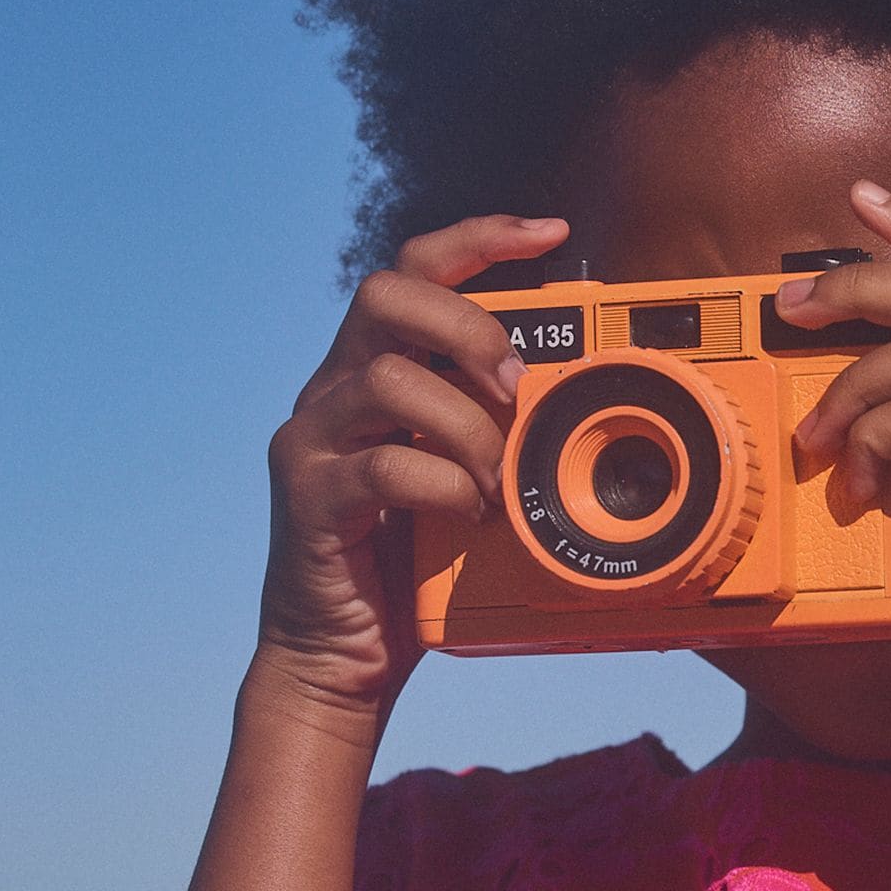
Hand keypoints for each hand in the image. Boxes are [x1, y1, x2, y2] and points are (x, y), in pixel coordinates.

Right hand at [258, 213, 569, 716]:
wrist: (340, 658)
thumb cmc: (411, 572)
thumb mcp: (466, 483)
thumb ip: (496, 434)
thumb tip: (579, 401)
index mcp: (374, 373)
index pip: (415, 270)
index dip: (480, 236)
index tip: (549, 232)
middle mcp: (334, 392)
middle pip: (385, 293)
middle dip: (466, 325)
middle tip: (514, 385)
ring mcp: (314, 441)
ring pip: (387, 377)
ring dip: (465, 424)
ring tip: (495, 479)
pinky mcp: (311, 498)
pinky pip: (383, 465)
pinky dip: (442, 484)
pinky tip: (468, 514)